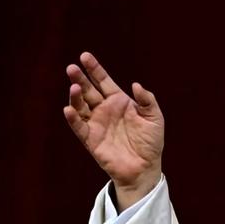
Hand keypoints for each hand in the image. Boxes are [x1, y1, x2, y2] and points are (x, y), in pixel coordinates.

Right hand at [63, 52, 163, 209]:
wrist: (145, 167)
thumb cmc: (151, 142)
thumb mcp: (155, 118)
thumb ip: (147, 100)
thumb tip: (136, 84)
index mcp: (119, 101)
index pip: (103, 81)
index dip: (94, 69)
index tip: (85, 56)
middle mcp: (104, 110)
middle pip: (89, 91)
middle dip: (80, 79)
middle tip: (72, 68)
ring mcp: (96, 124)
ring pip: (81, 106)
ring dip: (75, 97)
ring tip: (74, 88)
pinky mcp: (91, 139)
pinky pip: (79, 127)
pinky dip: (73, 118)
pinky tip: (69, 109)